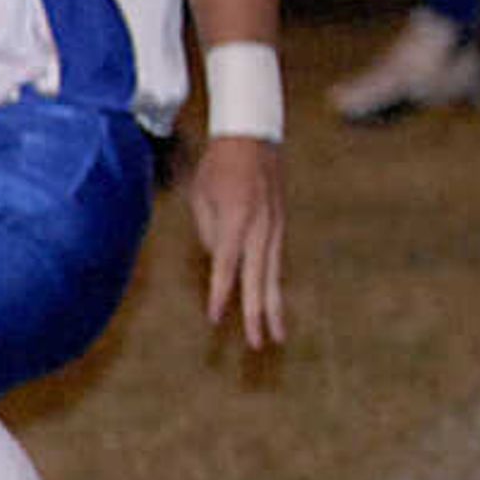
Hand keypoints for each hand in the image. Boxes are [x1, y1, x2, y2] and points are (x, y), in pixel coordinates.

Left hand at [183, 135, 286, 350]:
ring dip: (272, 306)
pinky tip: (273, 307)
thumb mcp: (200, 195)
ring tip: (274, 336)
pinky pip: (275, 263)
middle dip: (256, 312)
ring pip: (273, 275)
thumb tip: (219, 261)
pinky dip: (274, 286)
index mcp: (236, 218)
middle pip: (257, 278)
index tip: (215, 317)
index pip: (226, 264)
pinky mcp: (279, 227)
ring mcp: (274, 227)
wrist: (253, 136)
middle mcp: (260, 226)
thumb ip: (208, 231)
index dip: (220, 292)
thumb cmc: (218, 166)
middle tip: (256, 343)